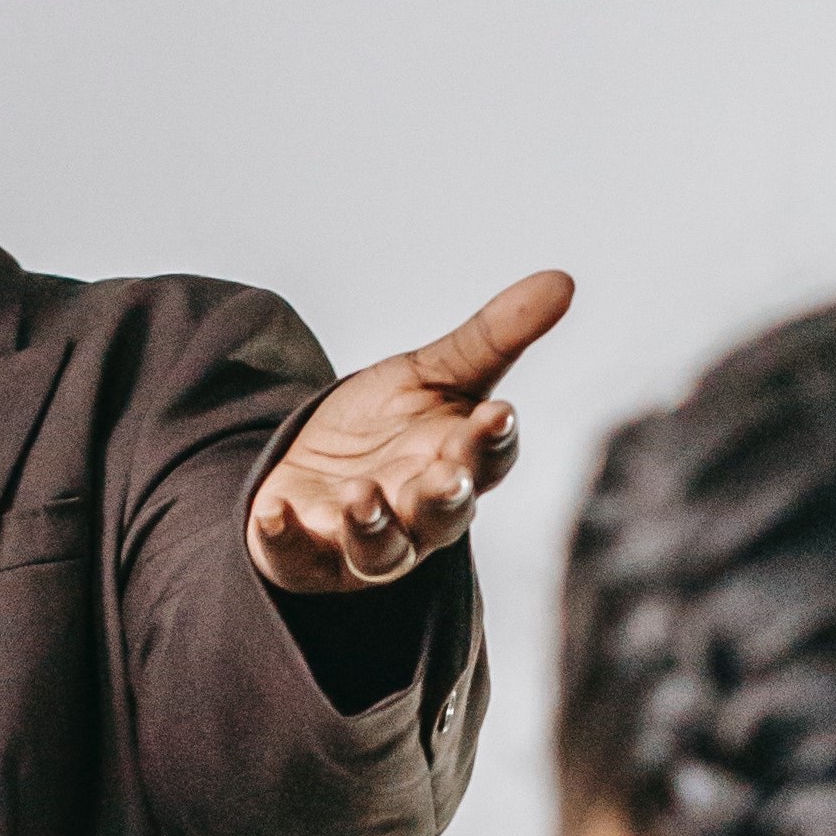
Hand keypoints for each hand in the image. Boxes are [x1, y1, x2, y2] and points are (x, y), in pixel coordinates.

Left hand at [251, 271, 574, 593]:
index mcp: (458, 465)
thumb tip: (564, 280)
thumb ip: (494, 336)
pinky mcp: (306, 555)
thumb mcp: (434, 371)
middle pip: (444, 515)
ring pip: (380, 549)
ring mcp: (364, 542)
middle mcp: (420, 514)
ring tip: (359, 494)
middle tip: (446, 475)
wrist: (315, 469)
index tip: (499, 414)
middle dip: (445, 497)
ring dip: (372, 525)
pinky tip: (271, 512)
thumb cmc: (389, 426)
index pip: (488, 459)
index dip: (494, 440)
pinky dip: (284, 538)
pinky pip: (296, 555)